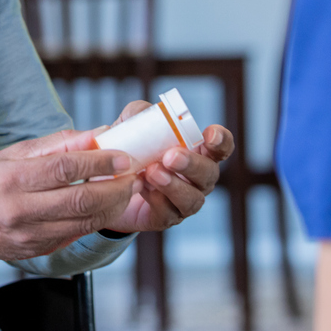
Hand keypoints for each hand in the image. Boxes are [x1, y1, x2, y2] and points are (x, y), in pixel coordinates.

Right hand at [0, 129, 139, 260]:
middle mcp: (21, 209)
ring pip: (85, 222)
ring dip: (113, 206)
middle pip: (80, 199)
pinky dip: (96, 220)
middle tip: (133, 175)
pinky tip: (106, 207)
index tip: (123, 156)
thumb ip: (56, 144)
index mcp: (13, 178)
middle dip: (115, 187)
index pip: (63, 168)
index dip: (98, 162)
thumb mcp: (14, 154)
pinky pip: (76, 235)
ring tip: (126, 189)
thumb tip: (96, 134)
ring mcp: (30, 235)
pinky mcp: (38, 251)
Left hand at [100, 100, 234, 234]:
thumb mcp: (131, 128)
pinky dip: (156, 201)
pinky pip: (169, 213)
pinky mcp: (167, 218)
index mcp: (197, 153)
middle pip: (209, 174)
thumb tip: (142, 112)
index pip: (220, 147)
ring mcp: (185, 200)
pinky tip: (142, 188)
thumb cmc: (130, 151)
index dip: (221, 141)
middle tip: (170, 156)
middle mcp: (197, 179)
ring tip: (152, 172)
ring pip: (192, 198)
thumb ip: (138, 115)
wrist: (109, 186)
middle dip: (192, 164)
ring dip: (173, 185)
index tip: (210, 135)